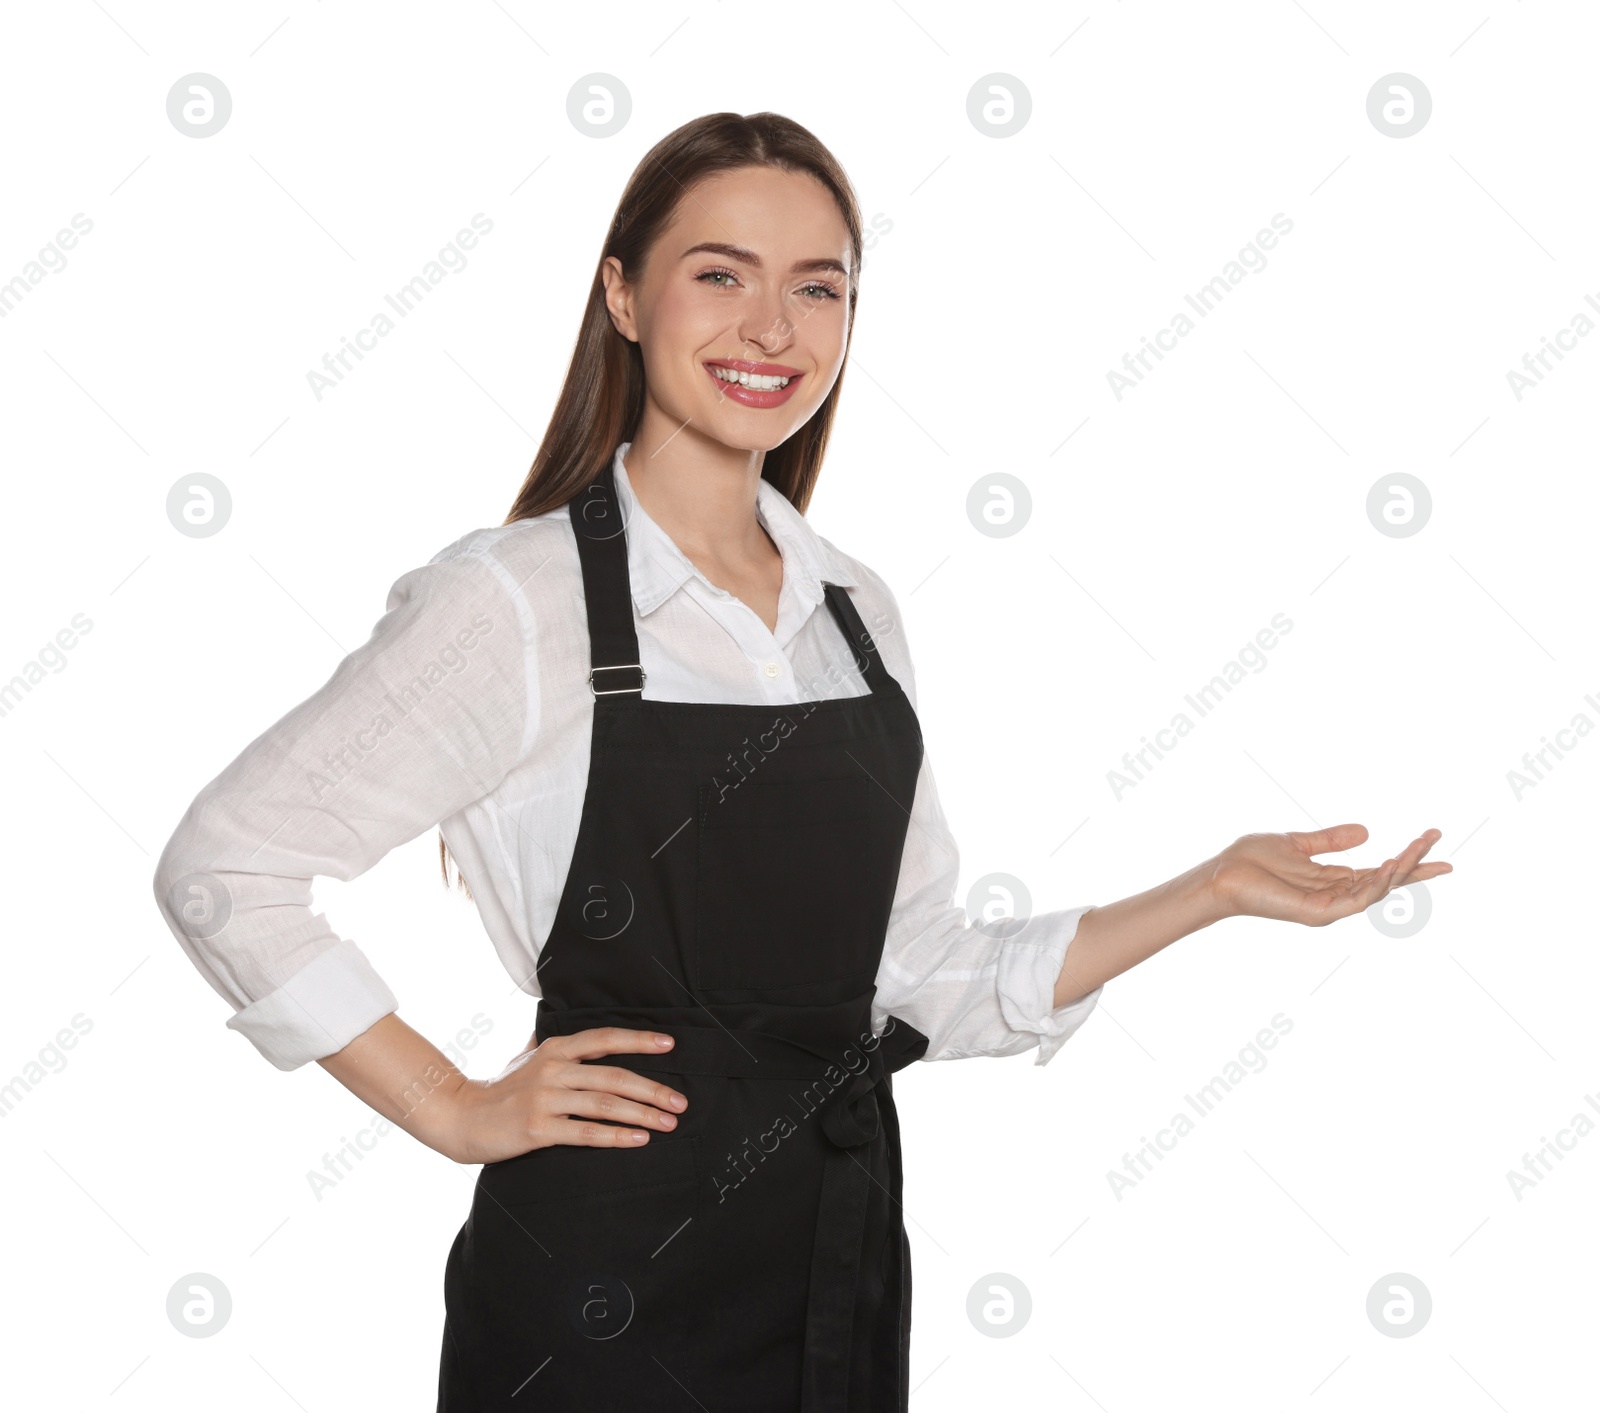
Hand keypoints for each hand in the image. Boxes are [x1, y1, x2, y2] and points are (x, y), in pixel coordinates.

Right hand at [443, 1026, 687, 1164]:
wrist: (459, 1116)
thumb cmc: (498, 1088)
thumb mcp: (525, 1057)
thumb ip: (551, 1045)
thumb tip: (570, 1029)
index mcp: (555, 1049)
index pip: (605, 1038)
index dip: (639, 1040)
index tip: (670, 1043)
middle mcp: (553, 1069)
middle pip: (614, 1075)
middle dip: (653, 1090)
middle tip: (680, 1102)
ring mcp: (545, 1099)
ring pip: (605, 1103)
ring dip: (642, 1113)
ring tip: (668, 1123)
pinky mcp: (538, 1128)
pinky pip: (585, 1132)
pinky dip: (616, 1136)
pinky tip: (638, 1139)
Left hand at [1209, 824, 1451, 926]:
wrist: (1222, 873)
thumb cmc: (1252, 860)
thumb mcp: (1298, 843)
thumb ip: (1330, 840)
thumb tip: (1367, 831)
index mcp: (1333, 879)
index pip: (1380, 870)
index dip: (1408, 858)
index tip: (1434, 840)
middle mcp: (1336, 896)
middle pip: (1386, 880)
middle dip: (1414, 862)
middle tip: (1436, 838)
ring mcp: (1329, 907)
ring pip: (1376, 889)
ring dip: (1400, 868)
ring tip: (1417, 846)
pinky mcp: (1317, 913)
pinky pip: (1355, 900)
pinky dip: (1375, 885)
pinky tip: (1389, 866)